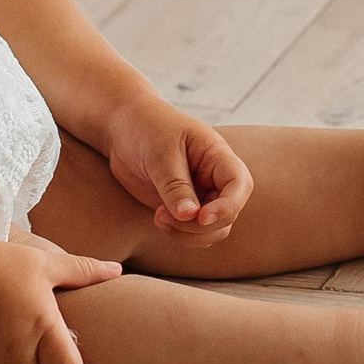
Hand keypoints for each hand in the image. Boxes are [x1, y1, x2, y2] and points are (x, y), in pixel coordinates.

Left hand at [100, 96, 252, 245]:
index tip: (201, 217)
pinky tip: (158, 218)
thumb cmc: (147, 129)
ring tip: (158, 218)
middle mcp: (214, 178)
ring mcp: (200, 195)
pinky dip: (179, 234)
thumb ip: (175, 186)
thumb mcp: (160, 153)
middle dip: (199, 226)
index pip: (239, 185)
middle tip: (163, 217)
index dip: (227, 206)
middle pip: (228, 214)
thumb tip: (190, 215)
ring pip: (212, 230)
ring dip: (187, 234)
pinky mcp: (183, 209)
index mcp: (217, 156)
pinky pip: (193, 232)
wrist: (124, 129)